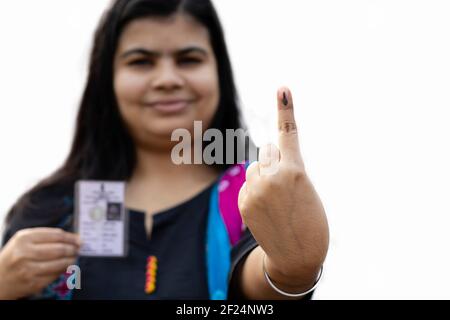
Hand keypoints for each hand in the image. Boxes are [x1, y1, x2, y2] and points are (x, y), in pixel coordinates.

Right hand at [0, 228, 80, 299]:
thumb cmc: (15, 256)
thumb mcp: (24, 240)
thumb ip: (46, 236)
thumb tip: (73, 238)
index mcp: (23, 239)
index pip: (55, 235)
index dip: (71, 237)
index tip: (79, 239)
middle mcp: (24, 253)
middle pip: (59, 249)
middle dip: (73, 249)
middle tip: (78, 248)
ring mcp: (28, 270)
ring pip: (60, 263)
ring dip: (71, 260)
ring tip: (74, 257)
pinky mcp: (33, 283)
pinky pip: (55, 275)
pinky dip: (63, 270)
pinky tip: (65, 266)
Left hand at [238, 87, 328, 282]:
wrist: (297, 256)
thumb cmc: (309, 220)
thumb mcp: (304, 190)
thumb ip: (285, 170)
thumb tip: (260, 162)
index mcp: (295, 170)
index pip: (288, 134)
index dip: (286, 110)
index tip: (283, 89)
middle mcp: (273, 176)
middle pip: (267, 152)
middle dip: (274, 162)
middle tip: (286, 188)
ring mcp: (255, 189)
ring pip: (256, 168)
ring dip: (264, 178)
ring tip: (276, 203)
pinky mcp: (243, 201)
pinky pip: (248, 185)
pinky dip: (256, 193)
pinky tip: (266, 211)